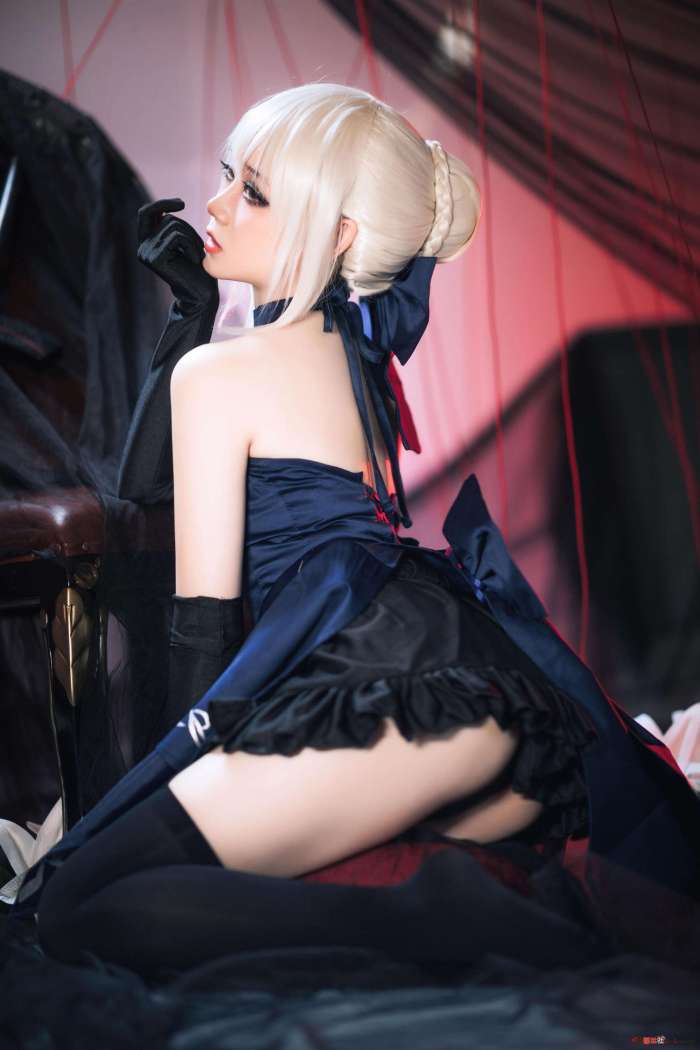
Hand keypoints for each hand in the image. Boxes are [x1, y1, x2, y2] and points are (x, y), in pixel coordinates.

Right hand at [136, 197, 218, 313]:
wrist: (200, 295)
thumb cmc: (196, 269)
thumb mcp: (182, 243)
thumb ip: (170, 228)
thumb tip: (163, 208)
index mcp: (146, 242)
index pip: (146, 213)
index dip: (162, 203)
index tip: (181, 204)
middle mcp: (143, 247)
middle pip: (166, 218)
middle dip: (187, 227)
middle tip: (198, 246)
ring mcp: (147, 253)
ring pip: (173, 226)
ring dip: (192, 238)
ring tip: (196, 255)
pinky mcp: (155, 258)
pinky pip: (177, 237)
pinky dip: (191, 245)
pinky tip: (194, 260)